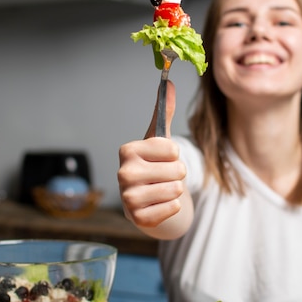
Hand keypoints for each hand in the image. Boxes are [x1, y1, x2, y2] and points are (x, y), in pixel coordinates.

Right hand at [117, 81, 187, 231]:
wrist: (149, 201)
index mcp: (127, 150)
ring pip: (176, 189)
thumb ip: (164, 112)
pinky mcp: (138, 218)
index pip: (172, 148)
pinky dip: (171, 208)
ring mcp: (128, 197)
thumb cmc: (154, 167)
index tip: (162, 159)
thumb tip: (168, 82)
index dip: (174, 155)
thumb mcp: (159, 141)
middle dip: (177, 175)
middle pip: (177, 170)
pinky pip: (173, 208)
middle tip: (163, 177)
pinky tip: (158, 205)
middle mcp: (123, 173)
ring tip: (160, 190)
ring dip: (174, 191)